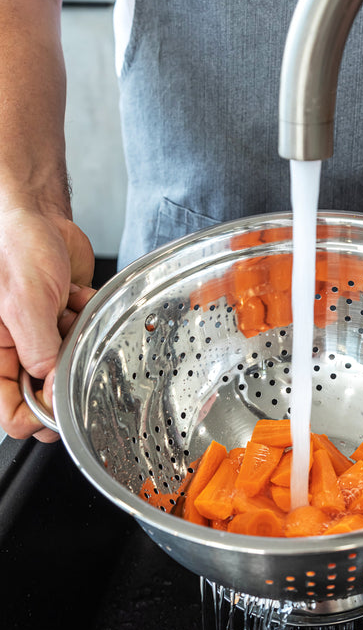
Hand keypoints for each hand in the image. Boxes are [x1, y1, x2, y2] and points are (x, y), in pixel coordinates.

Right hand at [0, 207, 94, 441]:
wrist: (34, 213)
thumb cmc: (14, 246)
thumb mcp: (23, 305)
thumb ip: (40, 354)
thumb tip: (54, 393)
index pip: (12, 415)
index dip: (40, 416)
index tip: (62, 401)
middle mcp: (12, 352)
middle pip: (45, 392)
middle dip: (64, 367)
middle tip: (66, 341)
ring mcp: (37, 336)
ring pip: (69, 364)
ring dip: (75, 336)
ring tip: (63, 306)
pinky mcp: (58, 320)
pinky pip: (80, 337)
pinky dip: (83, 317)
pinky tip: (72, 294)